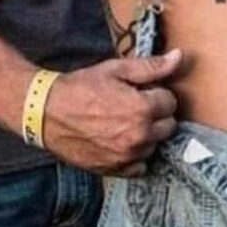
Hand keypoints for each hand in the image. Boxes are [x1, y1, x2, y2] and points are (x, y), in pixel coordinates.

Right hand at [43, 49, 180, 175]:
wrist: (47, 112)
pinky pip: (140, 166)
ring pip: (155, 145)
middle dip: (157, 114)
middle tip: (136, 105)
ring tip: (127, 122)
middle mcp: (139, 136)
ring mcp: (127, 156)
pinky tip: (122, 141)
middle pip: (168, 125)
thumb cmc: (83, 87)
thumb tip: (179, 57)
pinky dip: (136, 155)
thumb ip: (152, 66)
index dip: (157, 93)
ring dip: (148, 134)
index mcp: (143, 109)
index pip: (171, 102)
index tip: (142, 91)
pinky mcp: (115, 169)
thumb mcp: (117, 69)